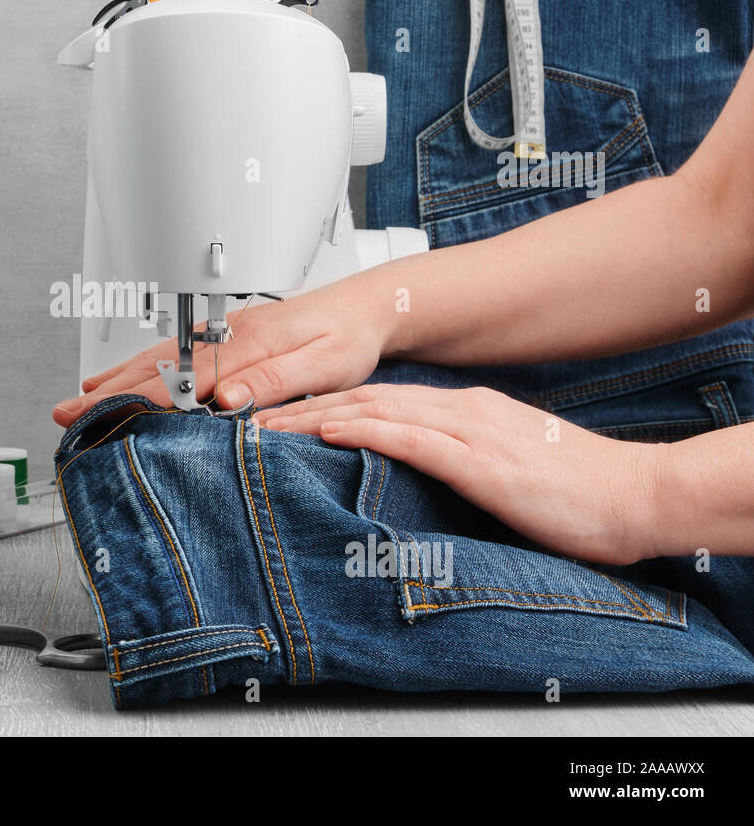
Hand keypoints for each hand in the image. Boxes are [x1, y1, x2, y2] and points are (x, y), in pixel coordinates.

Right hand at [53, 280, 393, 426]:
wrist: (367, 308)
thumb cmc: (349, 339)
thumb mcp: (324, 366)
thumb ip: (274, 382)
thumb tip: (227, 399)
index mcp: (246, 344)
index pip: (181, 380)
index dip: (139, 402)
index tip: (105, 419)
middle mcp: (225, 335)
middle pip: (155, 367)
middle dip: (108, 393)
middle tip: (68, 414)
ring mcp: (220, 334)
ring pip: (157, 358)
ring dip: (116, 379)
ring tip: (80, 398)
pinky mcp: (223, 337)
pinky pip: (171, 354)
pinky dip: (138, 367)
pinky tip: (121, 376)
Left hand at [255, 383, 665, 564]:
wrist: (637, 496)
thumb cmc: (578, 490)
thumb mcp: (506, 468)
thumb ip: (462, 461)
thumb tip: (417, 472)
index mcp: (469, 411)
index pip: (384, 398)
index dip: (330, 401)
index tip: (287, 413)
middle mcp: (464, 410)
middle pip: (368, 396)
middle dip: (307, 403)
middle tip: (256, 414)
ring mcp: (472, 431)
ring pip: (377, 410)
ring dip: (318, 414)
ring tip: (270, 424)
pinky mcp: (482, 461)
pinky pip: (411, 438)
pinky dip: (364, 429)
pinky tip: (329, 429)